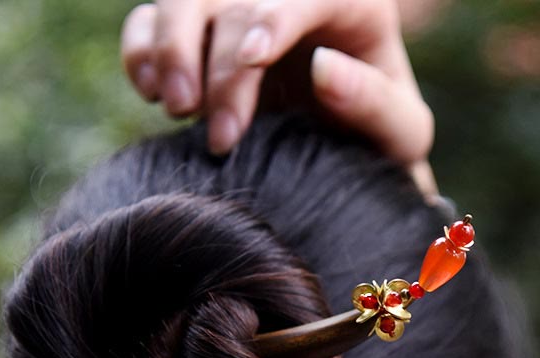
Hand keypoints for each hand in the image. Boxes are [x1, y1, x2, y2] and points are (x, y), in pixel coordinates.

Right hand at [121, 0, 436, 195]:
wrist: (343, 160)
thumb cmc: (376, 147)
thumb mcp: (400, 135)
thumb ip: (377, 102)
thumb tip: (326, 68)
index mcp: (348, 4)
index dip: (273, 15)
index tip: (253, 57)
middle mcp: (284, 0)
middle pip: (235, 1)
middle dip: (222, 67)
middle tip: (221, 137)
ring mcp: (233, 17)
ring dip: (169, 49)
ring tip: (178, 109)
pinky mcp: (195, 40)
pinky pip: (147, 22)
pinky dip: (139, 52)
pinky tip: (152, 92)